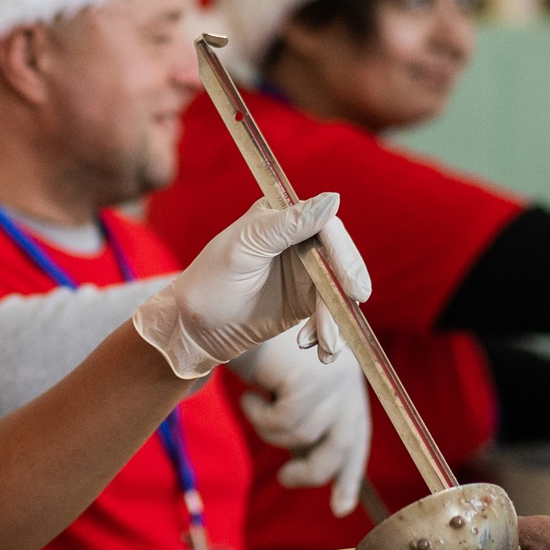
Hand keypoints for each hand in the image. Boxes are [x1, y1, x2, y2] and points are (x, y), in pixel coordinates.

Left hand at [134, 194, 370, 378]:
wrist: (195, 326)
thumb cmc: (211, 280)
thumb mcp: (245, 248)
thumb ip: (287, 225)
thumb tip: (333, 199)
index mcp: (283, 216)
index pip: (325, 230)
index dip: (344, 257)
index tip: (354, 287)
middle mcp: (300, 240)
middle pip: (339, 261)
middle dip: (345, 292)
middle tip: (348, 318)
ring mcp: (307, 272)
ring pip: (337, 291)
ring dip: (335, 320)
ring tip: (324, 346)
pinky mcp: (307, 301)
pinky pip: (329, 314)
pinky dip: (328, 332)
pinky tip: (318, 350)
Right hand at [232, 331, 373, 516]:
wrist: (229, 316)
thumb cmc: (253, 354)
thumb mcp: (284, 396)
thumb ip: (302, 425)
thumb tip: (309, 470)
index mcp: (346, 383)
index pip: (356, 437)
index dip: (350, 475)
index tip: (340, 508)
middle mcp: (348, 378)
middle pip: (342, 445)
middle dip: (314, 471)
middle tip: (285, 479)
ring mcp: (333, 377)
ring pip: (304, 437)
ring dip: (270, 431)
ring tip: (254, 404)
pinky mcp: (310, 378)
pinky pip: (284, 424)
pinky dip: (260, 417)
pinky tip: (250, 394)